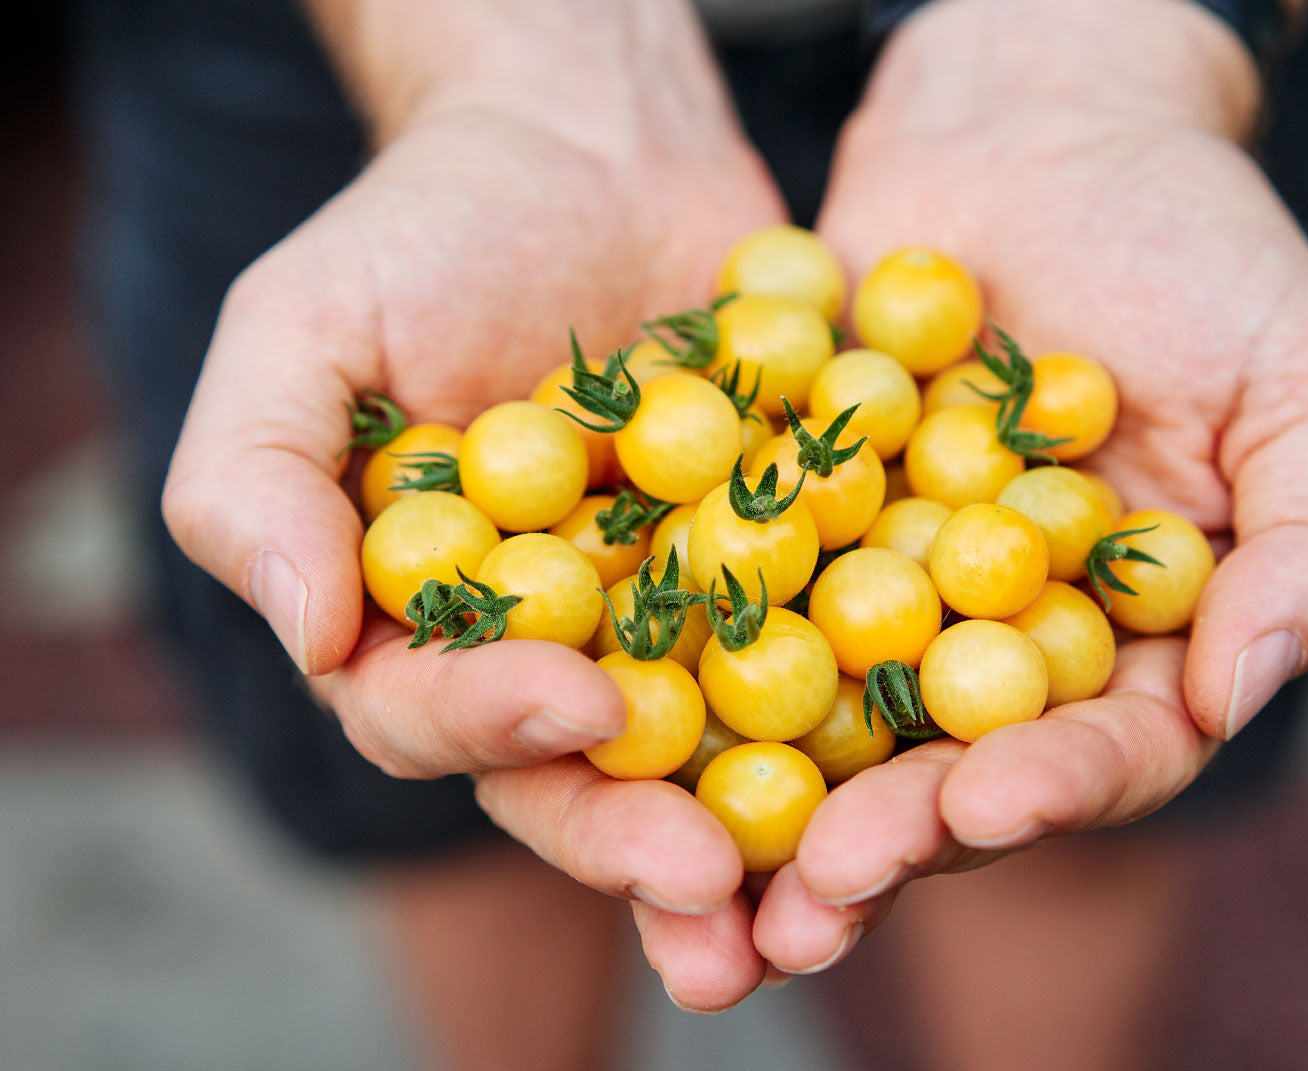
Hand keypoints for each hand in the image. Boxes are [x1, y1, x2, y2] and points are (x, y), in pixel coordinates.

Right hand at [162, 0, 786, 999]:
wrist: (594, 147)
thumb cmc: (427, 232)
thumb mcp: (302, 330)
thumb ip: (258, 482)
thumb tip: (309, 637)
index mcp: (426, 631)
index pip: (440, 716)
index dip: (498, 723)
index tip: (577, 700)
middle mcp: (554, 651)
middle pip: (589, 777)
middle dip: (645, 845)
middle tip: (715, 895)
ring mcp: (676, 622)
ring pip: (718, 754)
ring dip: (772, 837)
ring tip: (830, 897)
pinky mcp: (785, 574)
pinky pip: (832, 646)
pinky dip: (876, 704)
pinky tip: (939, 751)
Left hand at [751, 0, 1307, 975]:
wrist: (1035, 126)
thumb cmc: (1198, 245)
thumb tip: (1238, 692)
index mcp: (1123, 650)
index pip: (1096, 753)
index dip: (1046, 791)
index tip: (983, 804)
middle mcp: (988, 645)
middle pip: (939, 770)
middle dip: (883, 834)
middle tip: (815, 891)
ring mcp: (872, 592)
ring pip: (815, 717)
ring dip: (761, 798)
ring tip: (703, 864)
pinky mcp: (773, 526)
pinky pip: (722, 593)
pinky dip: (676, 645)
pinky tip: (615, 701)